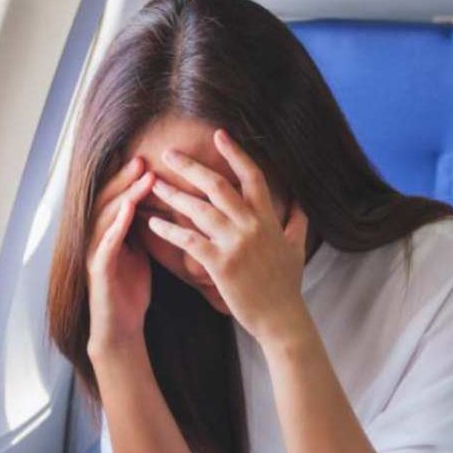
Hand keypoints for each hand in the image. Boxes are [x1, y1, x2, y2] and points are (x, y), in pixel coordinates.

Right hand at [86, 156, 155, 349]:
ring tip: (142, 178)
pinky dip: (117, 224)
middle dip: (125, 179)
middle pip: (109, 200)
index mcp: (109, 232)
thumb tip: (165, 206)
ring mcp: (96, 252)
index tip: (151, 160)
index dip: (131, 179)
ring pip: (106, 216)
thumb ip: (145, 230)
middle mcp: (98, 237)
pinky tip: (129, 209)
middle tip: (143, 159)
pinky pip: (107, 242)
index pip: (118, 198)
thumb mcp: (141, 252)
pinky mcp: (98, 269)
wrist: (121, 326)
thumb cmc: (131, 289)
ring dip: (124, 195)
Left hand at [146, 129, 309, 343]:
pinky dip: (169, 231)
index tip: (218, 135)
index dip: (235, 153)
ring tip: (153, 185)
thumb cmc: (287, 283)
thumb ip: (297, 220)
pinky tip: (152, 224)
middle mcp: (252, 226)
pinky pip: (189, 241)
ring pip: (199, 210)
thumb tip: (300, 201)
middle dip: (191, 167)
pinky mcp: (221, 264)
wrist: (281, 317)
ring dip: (173, 195)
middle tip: (168, 154)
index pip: (252, 177)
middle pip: (218, 186)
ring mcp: (236, 244)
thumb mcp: (297, 247)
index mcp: (268, 219)